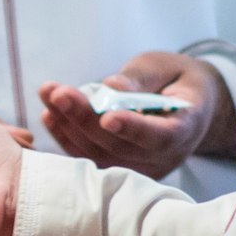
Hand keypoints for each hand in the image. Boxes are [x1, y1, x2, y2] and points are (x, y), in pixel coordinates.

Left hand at [36, 50, 235, 178]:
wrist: (186, 106)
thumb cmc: (175, 80)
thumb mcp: (164, 67)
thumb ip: (140, 78)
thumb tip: (112, 87)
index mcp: (185, 128)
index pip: (160, 136)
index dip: (133, 129)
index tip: (108, 117)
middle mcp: (164, 156)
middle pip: (120, 146)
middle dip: (85, 119)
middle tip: (60, 93)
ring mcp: (141, 168)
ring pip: (100, 155)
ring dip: (68, 126)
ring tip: (50, 95)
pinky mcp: (120, 168)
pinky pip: (90, 158)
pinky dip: (66, 137)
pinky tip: (50, 114)